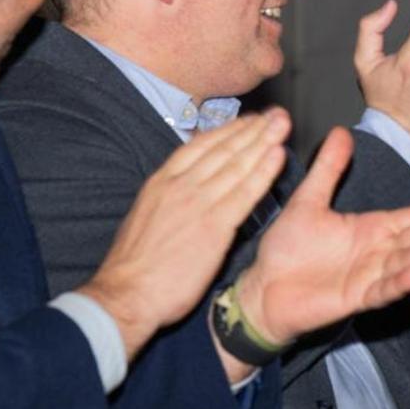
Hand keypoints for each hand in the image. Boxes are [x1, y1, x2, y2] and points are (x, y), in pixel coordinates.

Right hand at [77, 109, 291, 360]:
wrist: (127, 294)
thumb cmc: (135, 266)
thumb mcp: (147, 217)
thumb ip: (169, 198)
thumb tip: (186, 187)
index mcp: (161, 182)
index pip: (200, 146)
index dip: (229, 130)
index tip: (249, 121)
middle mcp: (180, 186)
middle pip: (223, 149)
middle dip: (253, 129)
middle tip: (277, 114)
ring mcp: (198, 204)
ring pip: (237, 165)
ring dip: (263, 142)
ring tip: (283, 125)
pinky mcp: (214, 226)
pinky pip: (246, 193)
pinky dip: (264, 172)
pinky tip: (279, 156)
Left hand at [235, 128, 409, 346]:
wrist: (262, 288)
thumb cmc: (286, 248)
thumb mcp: (308, 201)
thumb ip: (329, 169)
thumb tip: (341, 131)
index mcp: (372, 228)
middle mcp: (378, 252)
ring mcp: (371, 276)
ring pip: (406, 262)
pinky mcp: (357, 298)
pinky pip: (384, 290)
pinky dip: (401, 283)